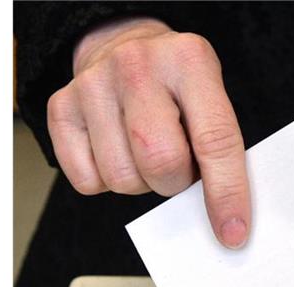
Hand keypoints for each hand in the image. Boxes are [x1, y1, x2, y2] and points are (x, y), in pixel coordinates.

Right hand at [47, 17, 249, 248]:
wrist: (124, 45)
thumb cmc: (177, 86)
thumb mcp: (211, 97)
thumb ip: (219, 147)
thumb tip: (226, 217)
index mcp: (190, 61)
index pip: (215, 140)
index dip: (227, 193)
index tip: (233, 232)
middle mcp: (137, 66)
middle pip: (162, 162)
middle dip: (176, 182)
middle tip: (178, 166)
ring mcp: (93, 85)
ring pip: (123, 178)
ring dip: (142, 182)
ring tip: (146, 152)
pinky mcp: (60, 107)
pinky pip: (87, 181)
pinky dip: (107, 180)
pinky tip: (117, 150)